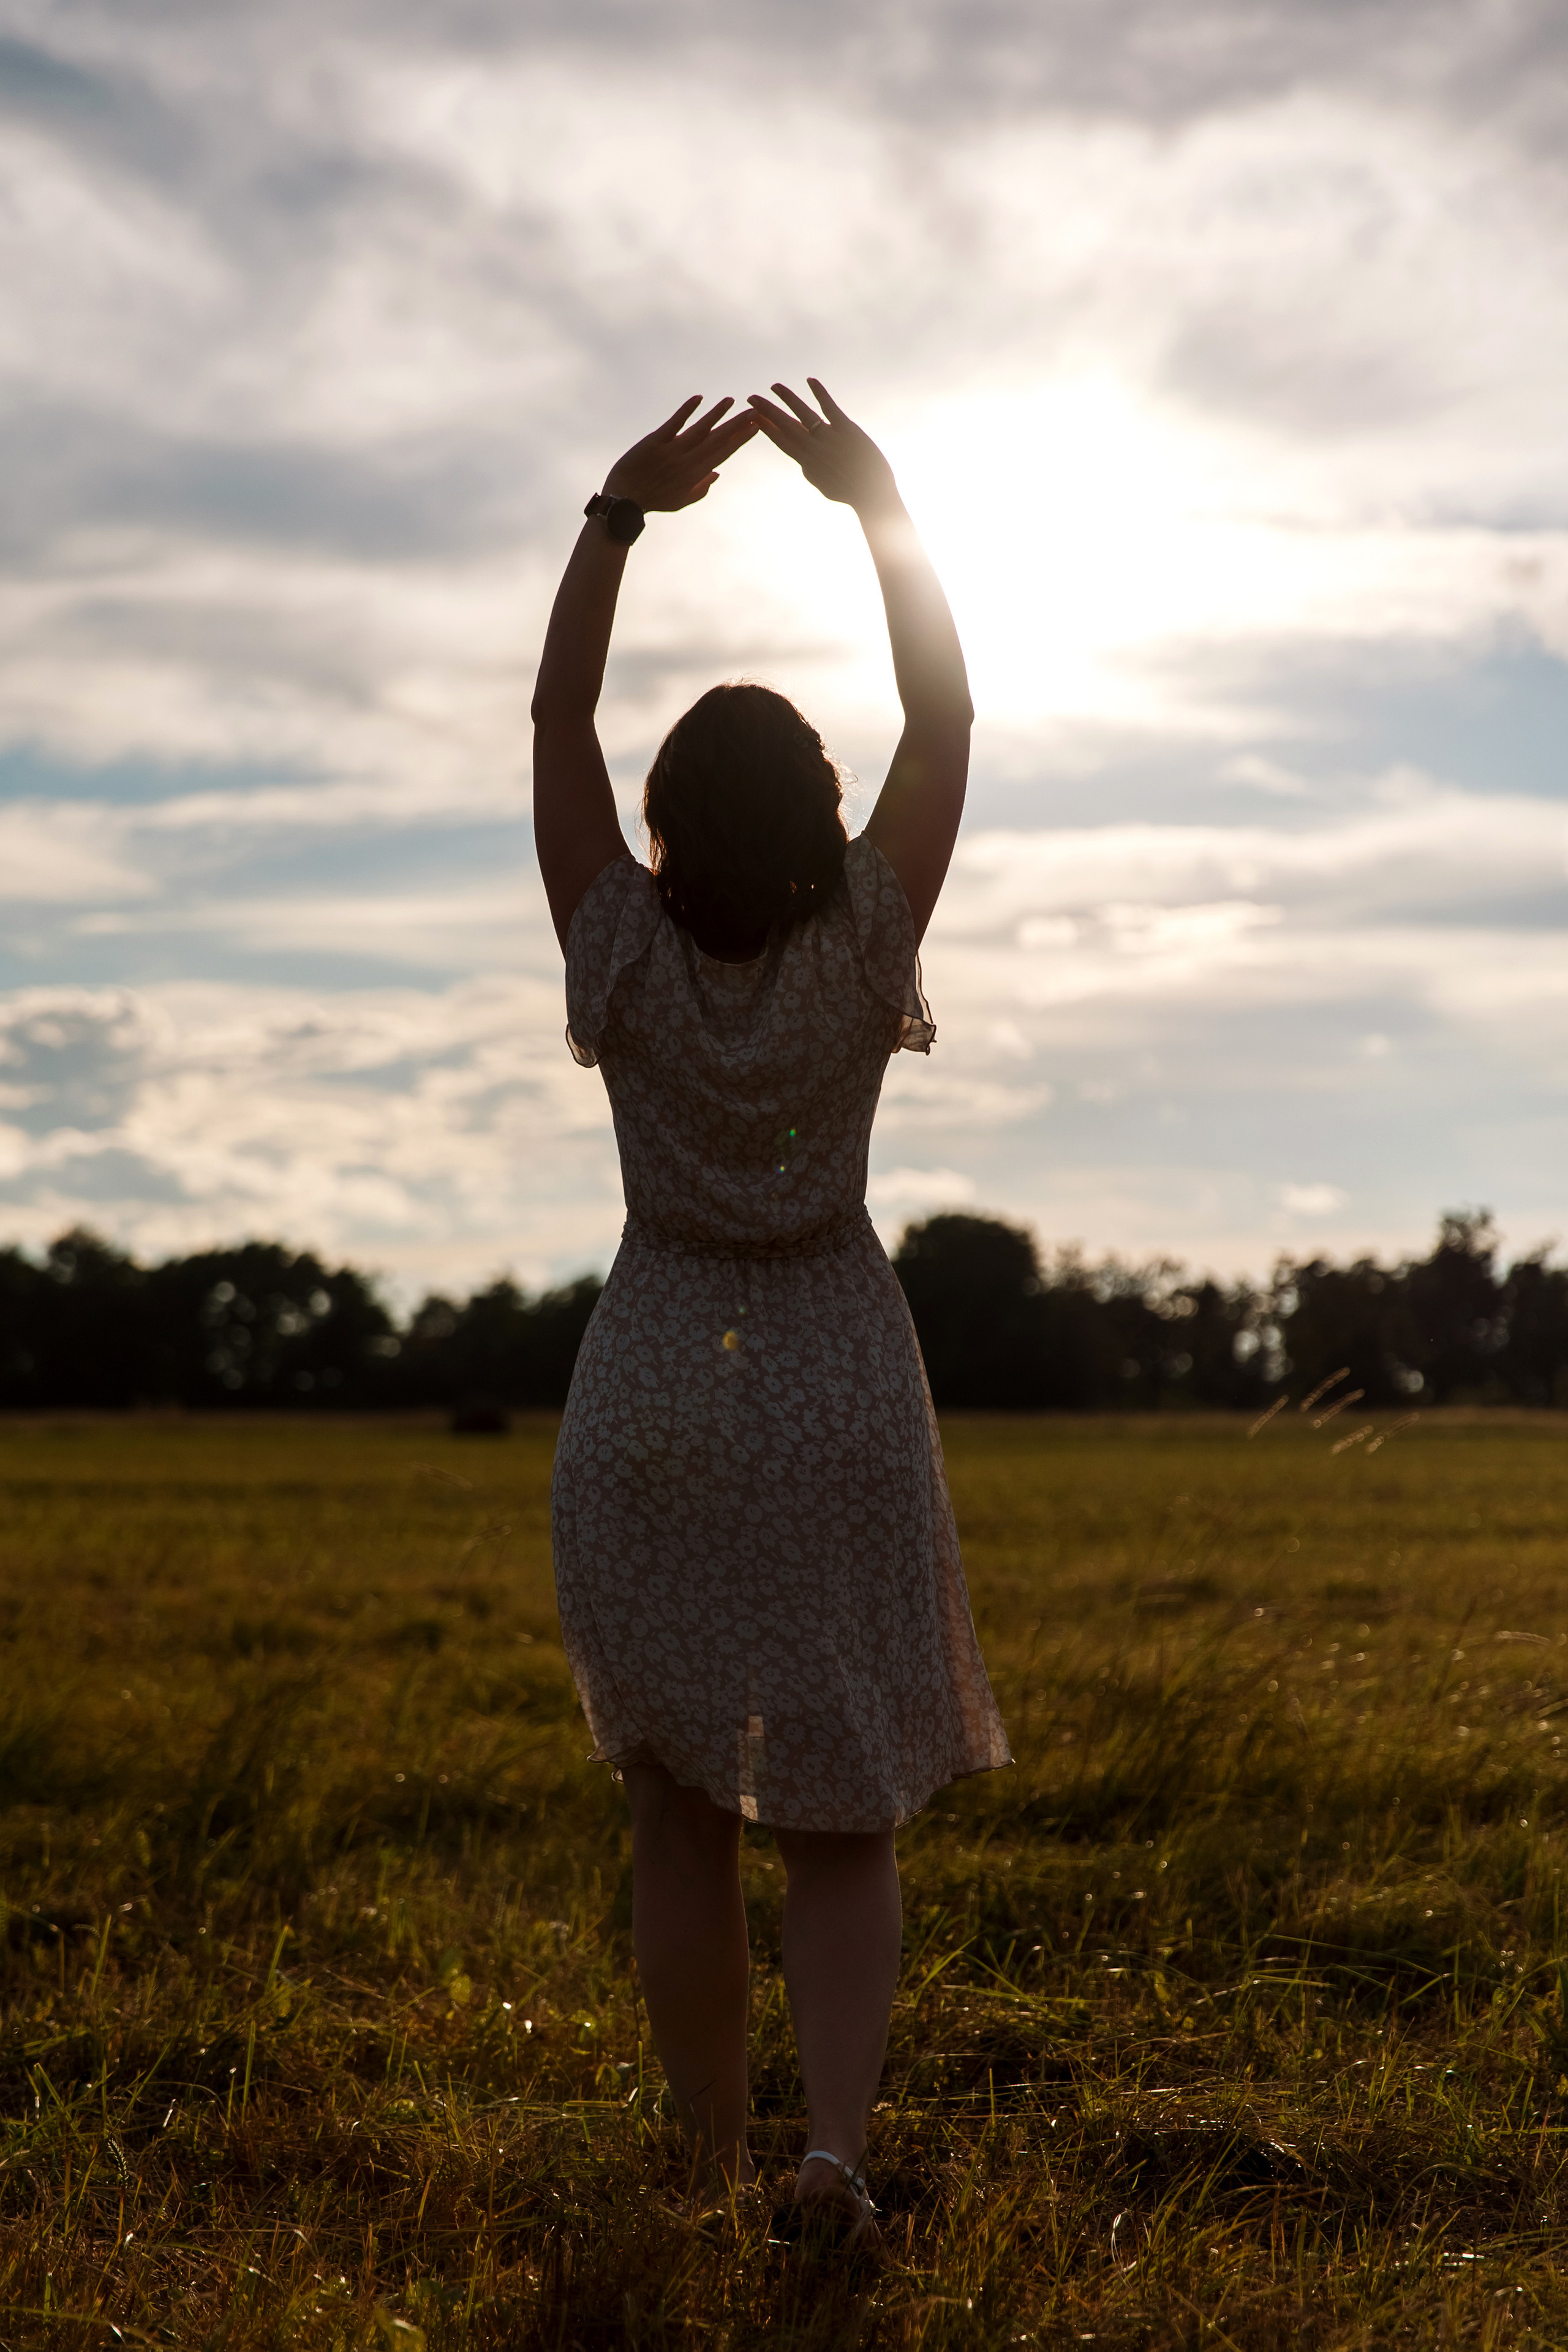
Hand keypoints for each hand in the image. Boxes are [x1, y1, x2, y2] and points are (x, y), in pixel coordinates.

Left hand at [602, 396, 757, 512]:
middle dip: (736, 426)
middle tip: (754, 412)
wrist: (624, 499)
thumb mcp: (681, 501)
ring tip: (731, 401)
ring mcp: (671, 450)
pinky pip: (674, 423)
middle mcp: (687, 461)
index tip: (755, 428)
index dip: (740, 440)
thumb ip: (702, 488)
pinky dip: (687, 410)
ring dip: (716, 414)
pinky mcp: (655, 441)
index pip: (723, 453)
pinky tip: (699, 398)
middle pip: (716, 440)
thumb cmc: (654, 500)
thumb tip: (718, 473)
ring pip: (699, 429)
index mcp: (695, 475)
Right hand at [747, 379, 899, 515]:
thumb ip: (809, 471)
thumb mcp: (822, 485)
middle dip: (766, 410)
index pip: (780, 441)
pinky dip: (819, 393)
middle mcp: (813, 448)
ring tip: (774, 386)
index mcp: (806, 462)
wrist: (872, 494)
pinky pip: (829, 407)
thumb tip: (801, 462)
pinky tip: (810, 381)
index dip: (766, 427)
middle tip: (751, 398)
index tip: (752, 417)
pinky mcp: (846, 429)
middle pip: (784, 425)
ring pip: (802, 413)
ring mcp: (829, 437)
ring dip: (787, 398)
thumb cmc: (848, 491)